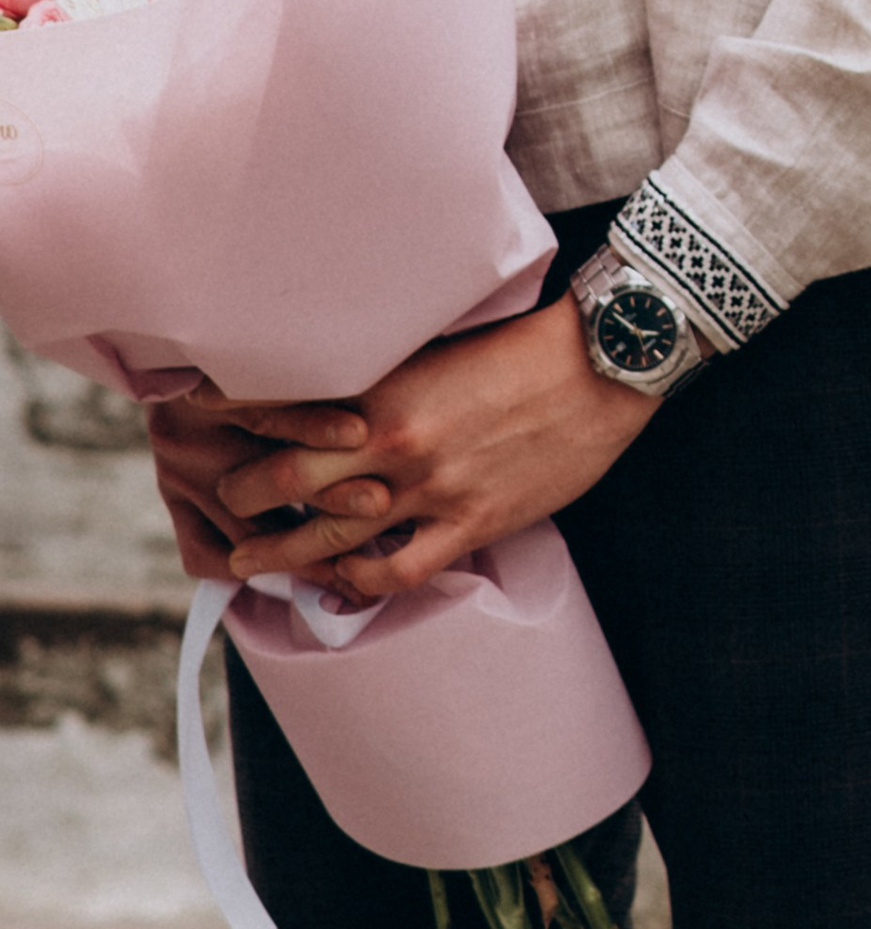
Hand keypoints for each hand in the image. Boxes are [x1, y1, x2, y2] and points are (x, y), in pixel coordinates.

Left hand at [150, 299, 661, 601]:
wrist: (601, 365)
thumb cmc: (523, 346)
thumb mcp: (439, 347)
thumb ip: (384, 373)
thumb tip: (337, 390)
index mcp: (384, 388)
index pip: (285, 412)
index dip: (238, 424)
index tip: (210, 429)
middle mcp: (394, 442)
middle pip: (289, 482)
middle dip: (247, 498)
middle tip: (226, 507)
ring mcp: (431, 488)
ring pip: (333, 537)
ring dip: (286, 553)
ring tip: (256, 560)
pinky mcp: (470, 522)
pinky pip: (398, 570)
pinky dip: (359, 582)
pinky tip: (342, 582)